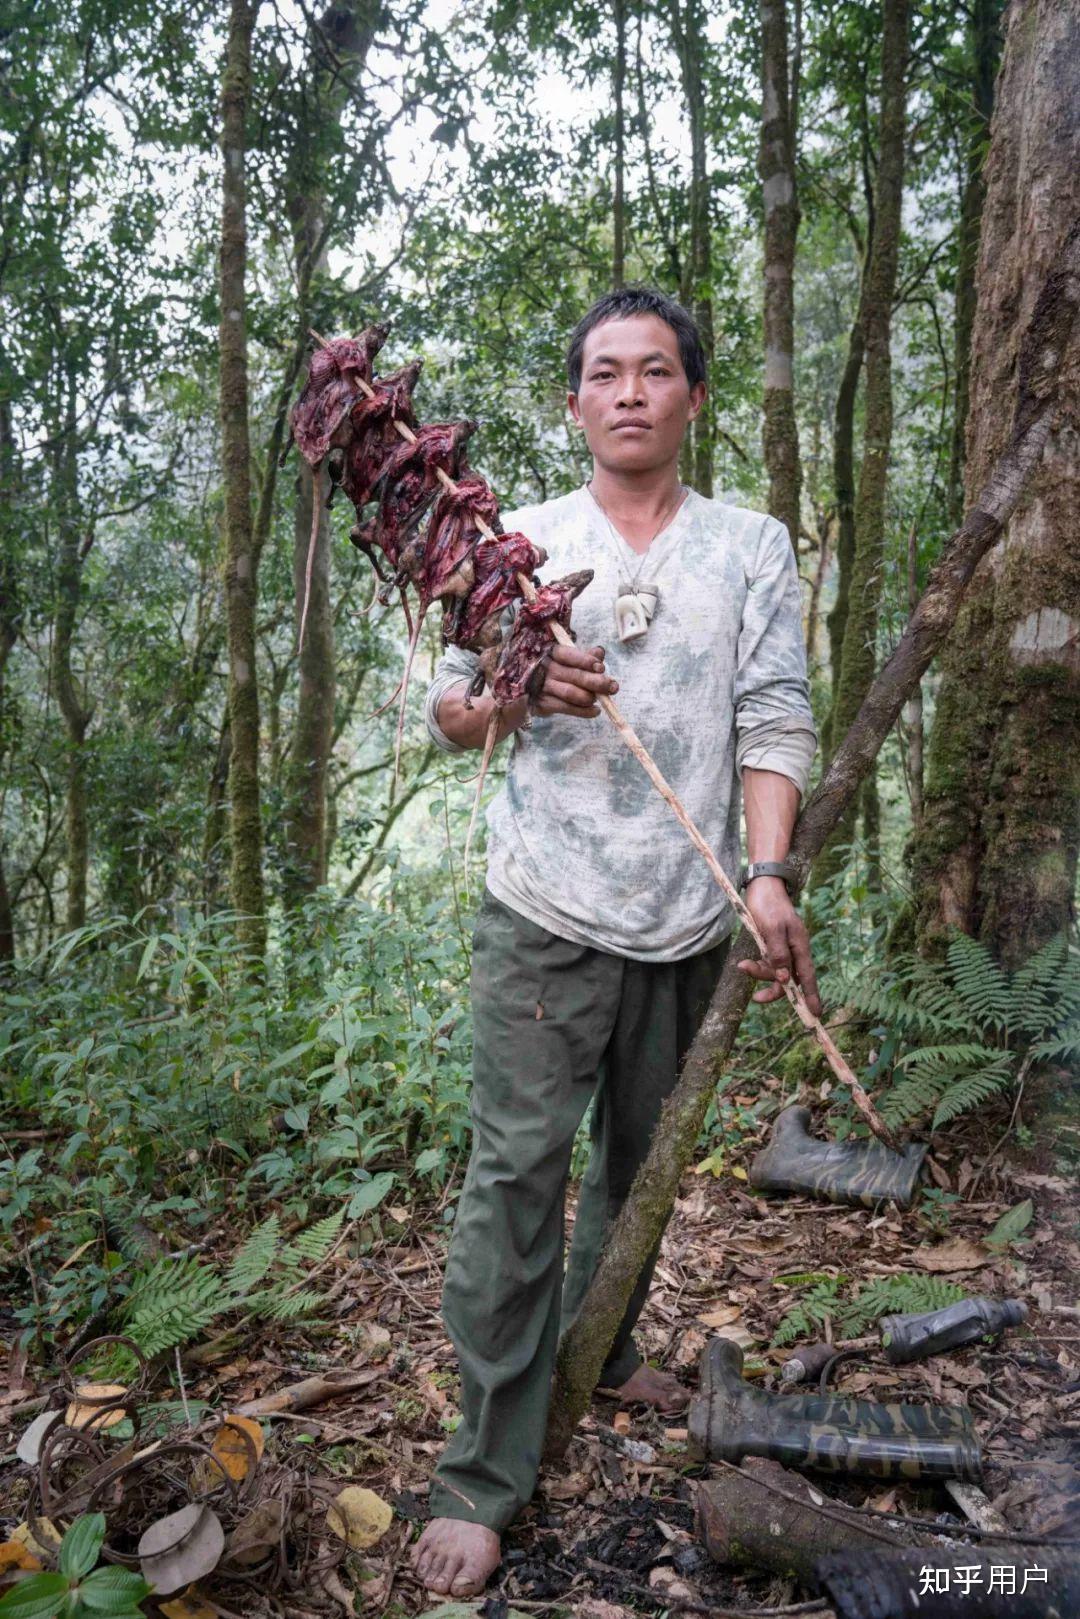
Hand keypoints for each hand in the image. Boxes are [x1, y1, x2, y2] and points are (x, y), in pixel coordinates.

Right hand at [530, 643, 618, 718]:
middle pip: (574, 675)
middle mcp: (546, 669)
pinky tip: (595, 711)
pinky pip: (567, 708)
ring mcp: (543, 687)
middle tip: (613, 687)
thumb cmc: (555, 671)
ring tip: (600, 699)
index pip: (569, 655)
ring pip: (571, 693)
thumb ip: (584, 657)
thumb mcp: (567, 660)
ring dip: (590, 697)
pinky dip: (584, 711)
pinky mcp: (543, 704)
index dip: (586, 661)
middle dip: (596, 682)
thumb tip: (600, 652)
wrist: (527, 691)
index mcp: (552, 653)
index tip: (601, 668)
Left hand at [736, 877, 820, 1015]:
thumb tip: (785, 979)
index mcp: (800, 946)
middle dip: (774, 989)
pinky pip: (767, 964)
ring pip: (776, 972)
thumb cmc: (768, 905)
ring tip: (742, 967)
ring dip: (760, 974)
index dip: (811, 995)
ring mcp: (783, 948)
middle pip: (789, 979)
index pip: (807, 976)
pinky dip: (757, 967)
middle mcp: (794, 950)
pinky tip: (744, 964)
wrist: (762, 886)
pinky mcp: (772, 945)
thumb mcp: (772, 929)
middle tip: (757, 999)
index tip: (815, 1013)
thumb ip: (778, 954)